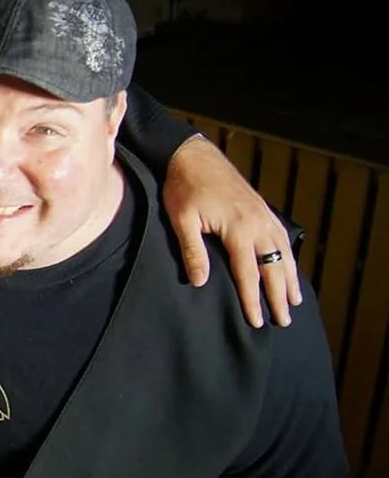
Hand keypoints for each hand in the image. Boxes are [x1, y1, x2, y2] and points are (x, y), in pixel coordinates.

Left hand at [163, 135, 301, 327]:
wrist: (194, 156)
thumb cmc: (184, 188)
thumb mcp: (182, 220)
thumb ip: (193, 251)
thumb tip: (200, 282)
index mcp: (238, 230)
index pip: (248, 274)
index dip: (253, 300)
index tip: (258, 321)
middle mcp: (258, 224)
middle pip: (273, 267)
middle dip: (279, 296)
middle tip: (284, 320)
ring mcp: (263, 215)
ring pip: (283, 253)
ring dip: (290, 278)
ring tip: (295, 301)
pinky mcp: (262, 209)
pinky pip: (282, 237)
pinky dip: (289, 256)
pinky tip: (289, 267)